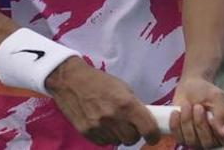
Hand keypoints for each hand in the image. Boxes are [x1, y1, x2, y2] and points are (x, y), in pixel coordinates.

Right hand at [46, 57, 160, 146]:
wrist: (70, 82)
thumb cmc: (100, 82)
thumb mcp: (123, 88)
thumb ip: (134, 105)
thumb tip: (144, 120)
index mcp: (127, 104)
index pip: (148, 129)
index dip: (154, 135)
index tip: (154, 136)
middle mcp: (114, 118)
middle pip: (132, 139)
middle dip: (135, 134)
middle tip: (131, 126)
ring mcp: (99, 127)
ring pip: (118, 141)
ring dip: (120, 135)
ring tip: (114, 123)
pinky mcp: (87, 133)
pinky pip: (104, 142)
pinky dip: (107, 136)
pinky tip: (103, 125)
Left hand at [170, 76, 223, 148]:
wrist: (190, 89)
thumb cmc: (207, 93)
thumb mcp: (218, 98)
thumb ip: (223, 114)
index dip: (223, 137)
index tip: (212, 119)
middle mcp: (216, 139)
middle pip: (208, 143)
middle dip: (200, 124)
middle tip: (198, 107)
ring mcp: (200, 141)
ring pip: (192, 141)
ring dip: (187, 121)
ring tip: (188, 105)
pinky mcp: (185, 139)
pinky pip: (179, 138)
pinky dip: (176, 123)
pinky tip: (177, 112)